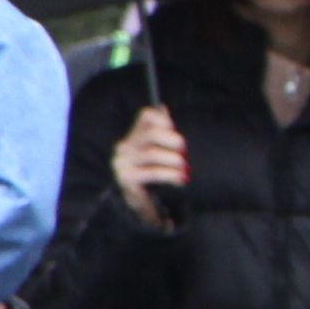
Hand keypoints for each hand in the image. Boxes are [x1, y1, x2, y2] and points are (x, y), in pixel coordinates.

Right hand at [110, 105, 189, 224]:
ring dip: (173, 161)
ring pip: (151, 153)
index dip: (165, 119)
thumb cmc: (157, 171)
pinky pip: (151, 172)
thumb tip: (163, 107)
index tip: (177, 130)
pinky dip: (169, 175)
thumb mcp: (162, 151)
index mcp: (135, 135)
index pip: (147, 115)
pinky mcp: (126, 178)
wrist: (145, 201)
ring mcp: (123, 162)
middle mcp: (125, 146)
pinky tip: (181, 179)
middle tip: (185, 151)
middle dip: (173, 140)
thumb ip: (163, 131)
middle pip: (151, 133)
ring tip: (186, 168)